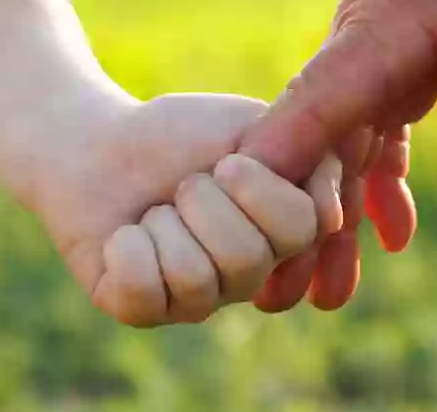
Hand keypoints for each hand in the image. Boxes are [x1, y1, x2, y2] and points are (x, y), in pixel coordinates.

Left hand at [24, 93, 341, 326]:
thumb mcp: (255, 127)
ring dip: (163, 222)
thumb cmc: (184, 134)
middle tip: (185, 186)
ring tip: (155, 211)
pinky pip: (142, 293)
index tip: (230, 161)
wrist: (103, 142)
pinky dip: (125, 248)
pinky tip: (124, 236)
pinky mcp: (141, 310)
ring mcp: (197, 300)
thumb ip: (307, 155)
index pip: (303, 229)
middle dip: (202, 199)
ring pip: (195, 278)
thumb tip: (333, 214)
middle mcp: (249, 276)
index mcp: (283, 234)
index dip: (260, 188)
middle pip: (247, 258)